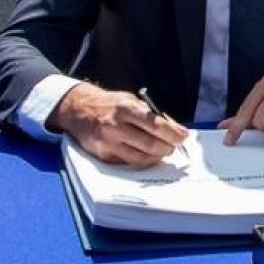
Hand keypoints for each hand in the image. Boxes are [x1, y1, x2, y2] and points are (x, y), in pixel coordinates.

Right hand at [49, 82, 188, 167]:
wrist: (80, 110)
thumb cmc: (111, 105)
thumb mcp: (131, 101)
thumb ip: (152, 114)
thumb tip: (175, 130)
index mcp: (125, 108)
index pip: (155, 124)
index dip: (173, 133)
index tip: (183, 136)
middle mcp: (115, 126)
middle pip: (150, 144)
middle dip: (168, 147)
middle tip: (174, 146)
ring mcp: (108, 143)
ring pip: (141, 158)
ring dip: (157, 157)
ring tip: (163, 151)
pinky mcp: (103, 156)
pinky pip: (129, 163)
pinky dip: (143, 160)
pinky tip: (148, 155)